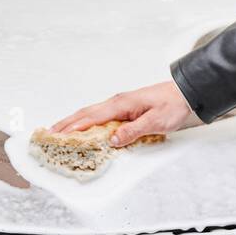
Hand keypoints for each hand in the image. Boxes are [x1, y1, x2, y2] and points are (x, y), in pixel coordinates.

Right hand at [50, 80, 200, 146]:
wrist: (187, 94)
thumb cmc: (173, 106)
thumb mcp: (155, 122)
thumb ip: (133, 130)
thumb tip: (112, 140)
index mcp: (121, 104)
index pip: (91, 117)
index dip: (73, 127)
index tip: (56, 135)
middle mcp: (117, 102)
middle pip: (85, 114)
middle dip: (66, 124)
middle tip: (48, 134)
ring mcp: (120, 104)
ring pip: (91, 113)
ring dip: (74, 122)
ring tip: (59, 131)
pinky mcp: (125, 108)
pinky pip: (100, 115)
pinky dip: (87, 121)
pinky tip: (83, 127)